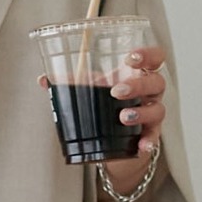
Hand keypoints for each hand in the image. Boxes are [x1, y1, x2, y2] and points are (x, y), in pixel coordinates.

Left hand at [38, 44, 166, 198]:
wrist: (113, 139)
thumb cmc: (106, 104)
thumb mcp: (91, 90)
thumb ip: (71, 83)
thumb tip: (43, 80)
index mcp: (137, 75)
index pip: (154, 58)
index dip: (148, 55)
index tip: (130, 58)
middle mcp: (149, 93)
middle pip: (156, 82)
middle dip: (138, 84)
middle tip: (117, 91)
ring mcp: (152, 114)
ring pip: (157, 109)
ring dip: (141, 112)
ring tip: (123, 118)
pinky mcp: (150, 136)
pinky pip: (154, 138)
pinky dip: (149, 142)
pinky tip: (141, 146)